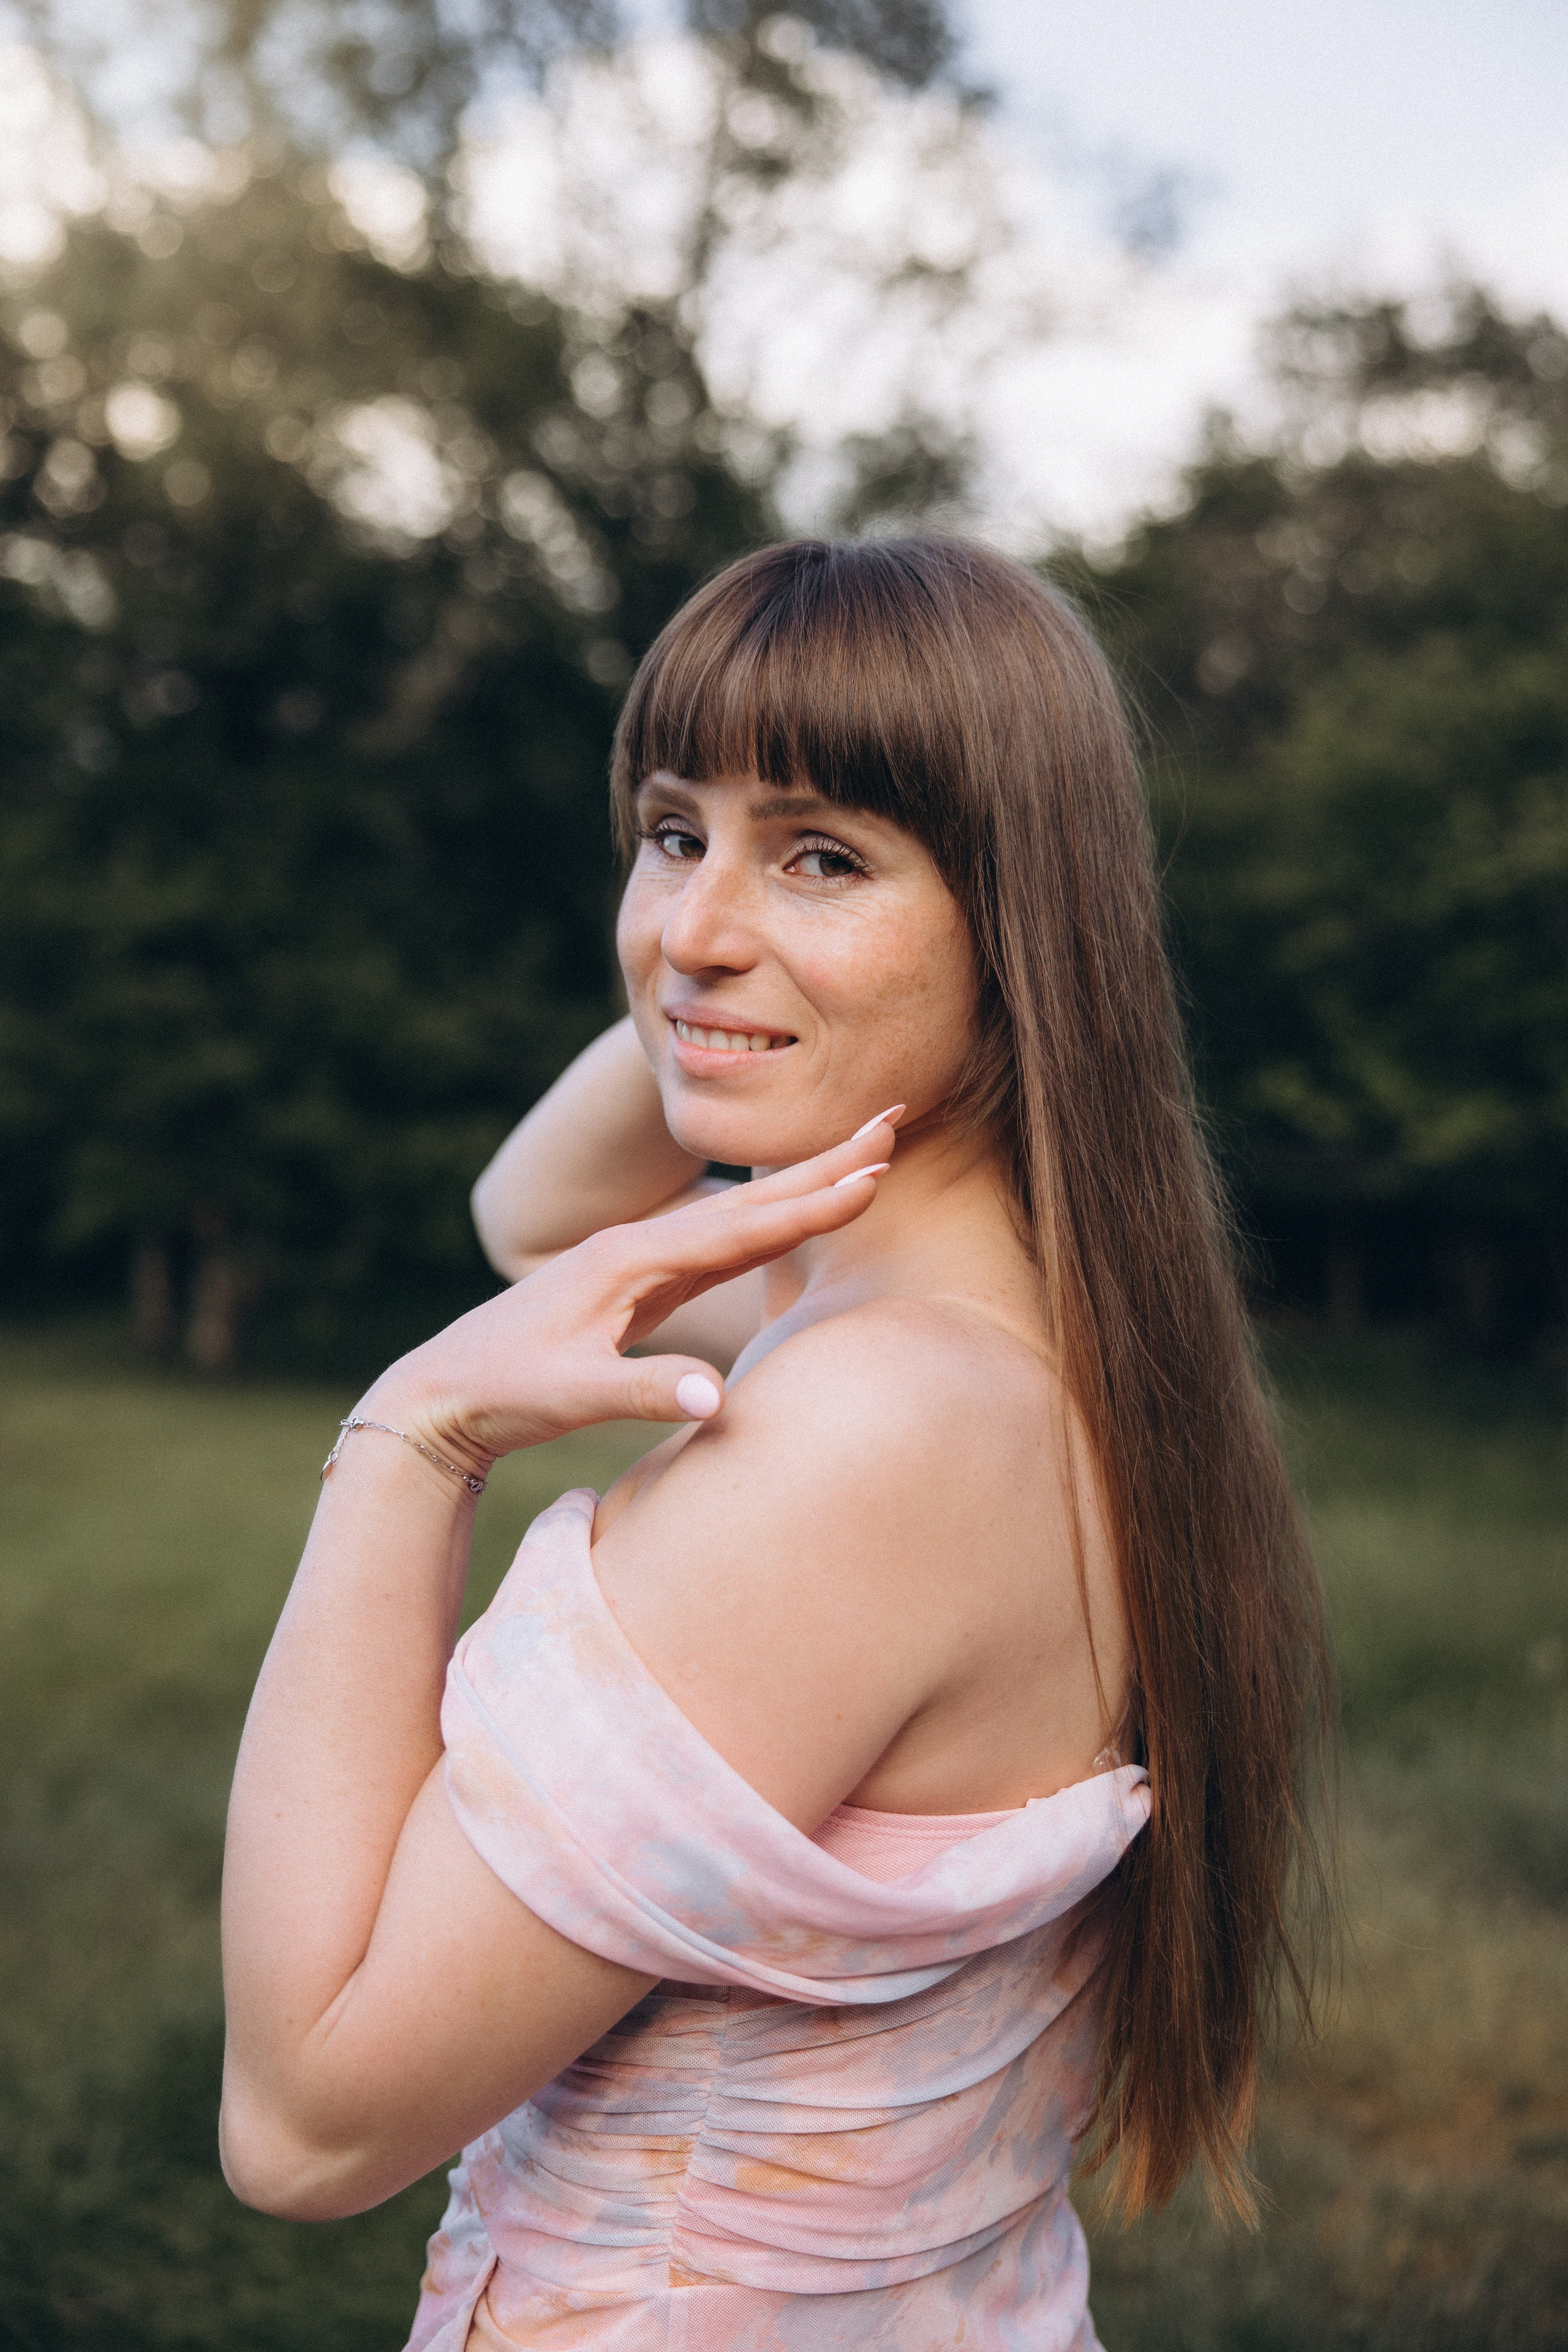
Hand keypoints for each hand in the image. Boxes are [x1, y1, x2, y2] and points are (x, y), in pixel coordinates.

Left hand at [360, 1114, 900, 1473]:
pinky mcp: (639, 1284)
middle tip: (892, 1119)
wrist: (442, 1392)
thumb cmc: (502, 1392)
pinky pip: (719, 1244)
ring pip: (739, 1216)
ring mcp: (640, 1261)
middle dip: (824, 1162)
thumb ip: (641, 1393)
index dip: (809, 1205)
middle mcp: (640, 1247)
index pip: (739, 1227)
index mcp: (629, 1261)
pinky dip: (767, 1223)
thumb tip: (716, 1400)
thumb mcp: (568, 1398)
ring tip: (863, 1156)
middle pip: (750, 1199)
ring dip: (803, 1186)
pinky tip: (791, 1213)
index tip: (873, 1174)